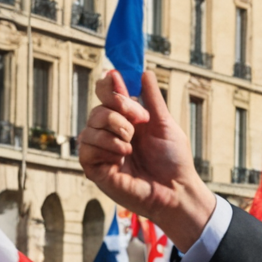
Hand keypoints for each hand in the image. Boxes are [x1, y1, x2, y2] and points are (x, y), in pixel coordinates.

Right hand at [76, 69, 215, 248]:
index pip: (106, 96)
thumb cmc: (173, 160)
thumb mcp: (165, 124)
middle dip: (118, 112)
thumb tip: (144, 73)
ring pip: (89, 127)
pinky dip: (105, 147)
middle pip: (97, 109)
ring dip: (113, 131)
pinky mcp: (95, 168)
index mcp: (127, 120)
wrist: (175, 189)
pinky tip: (122, 156)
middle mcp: (111, 133)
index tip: (116, 79)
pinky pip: (86, 148)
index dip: (108, 86)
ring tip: (131, 145)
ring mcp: (102, 151)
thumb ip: (152, 99)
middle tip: (139, 124)